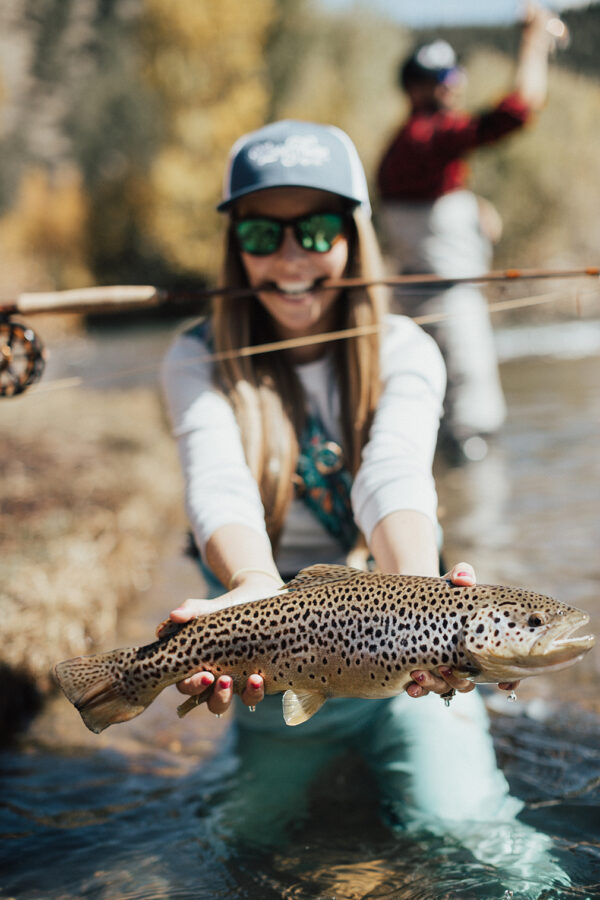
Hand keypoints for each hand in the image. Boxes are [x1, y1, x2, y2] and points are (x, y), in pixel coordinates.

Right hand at [158, 574, 278, 716]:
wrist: (258, 597)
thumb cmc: (227, 607)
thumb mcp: (211, 608)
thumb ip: (193, 610)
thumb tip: (174, 615)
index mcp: (198, 665)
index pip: (186, 684)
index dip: (193, 686)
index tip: (206, 675)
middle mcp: (216, 678)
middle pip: (212, 702)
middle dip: (219, 697)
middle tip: (225, 680)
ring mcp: (238, 681)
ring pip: (239, 701)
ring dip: (244, 696)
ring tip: (253, 679)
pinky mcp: (259, 679)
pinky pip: (257, 694)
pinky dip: (258, 690)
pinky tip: (260, 677)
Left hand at [407, 561, 519, 698]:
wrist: (417, 597)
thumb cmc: (446, 590)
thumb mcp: (454, 579)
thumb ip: (462, 574)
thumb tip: (464, 578)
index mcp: (481, 646)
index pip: (503, 669)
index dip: (510, 680)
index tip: (503, 683)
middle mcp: (464, 663)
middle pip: (469, 684)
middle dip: (459, 682)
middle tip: (445, 668)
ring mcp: (443, 670)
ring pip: (445, 689)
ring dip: (434, 685)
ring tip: (420, 674)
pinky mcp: (422, 671)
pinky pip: (421, 689)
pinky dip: (417, 690)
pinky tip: (410, 686)